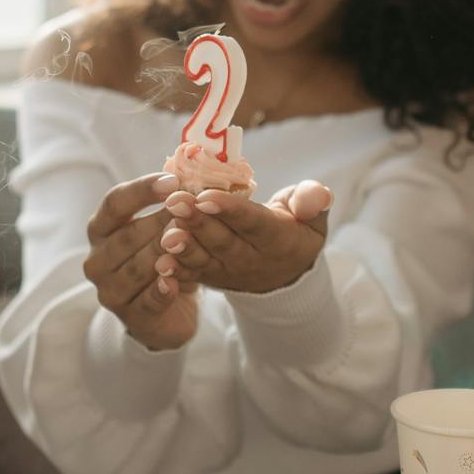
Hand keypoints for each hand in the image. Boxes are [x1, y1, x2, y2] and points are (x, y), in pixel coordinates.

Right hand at [83, 172, 200, 351]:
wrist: (167, 312)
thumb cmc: (163, 257)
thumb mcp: (163, 228)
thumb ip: (170, 205)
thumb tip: (191, 174)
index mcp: (100, 229)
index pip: (115, 203)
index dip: (143, 190)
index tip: (174, 182)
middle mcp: (97, 259)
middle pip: (128, 235)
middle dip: (161, 220)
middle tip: (193, 209)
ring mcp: (109, 290)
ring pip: (137, 268)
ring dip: (164, 252)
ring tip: (188, 239)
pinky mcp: (130, 317)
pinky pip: (146, 301)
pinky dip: (160, 291)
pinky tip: (174, 283)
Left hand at [157, 180, 332, 294]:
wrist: (286, 274)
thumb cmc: (296, 230)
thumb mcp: (314, 217)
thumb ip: (313, 201)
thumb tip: (315, 195)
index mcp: (279, 240)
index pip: (253, 223)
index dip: (230, 211)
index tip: (206, 196)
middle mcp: (252, 260)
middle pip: (224, 242)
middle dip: (199, 223)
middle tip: (175, 203)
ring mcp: (229, 273)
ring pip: (205, 260)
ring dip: (184, 247)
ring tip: (165, 232)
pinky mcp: (211, 279)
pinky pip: (193, 276)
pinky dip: (176, 270)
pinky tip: (158, 260)